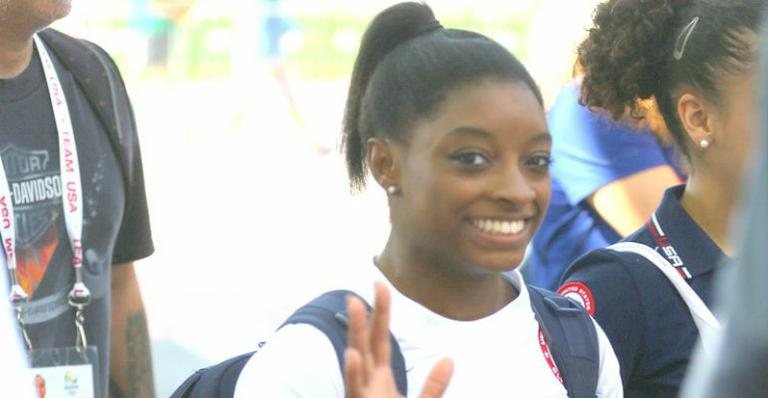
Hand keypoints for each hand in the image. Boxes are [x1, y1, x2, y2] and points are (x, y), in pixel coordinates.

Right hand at [344, 282, 453, 397]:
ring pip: (357, 361)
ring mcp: (361, 394)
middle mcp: (368, 382)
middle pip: (365, 343)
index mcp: (381, 378)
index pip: (379, 338)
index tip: (380, 286)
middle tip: (364, 288)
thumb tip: (449, 360)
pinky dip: (353, 374)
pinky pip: (355, 390)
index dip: (381, 312)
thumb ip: (433, 386)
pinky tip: (353, 355)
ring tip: (355, 305)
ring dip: (356, 332)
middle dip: (363, 316)